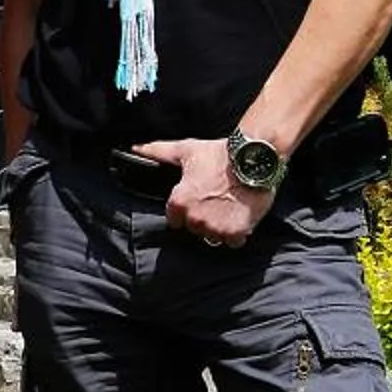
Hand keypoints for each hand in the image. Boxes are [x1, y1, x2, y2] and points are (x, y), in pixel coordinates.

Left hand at [134, 137, 275, 249]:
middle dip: (203, 218)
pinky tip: (240, 216)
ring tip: (229, 207)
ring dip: (220, 227)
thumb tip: (136, 149)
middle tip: (216, 200)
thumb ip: (158, 152)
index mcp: (179, 202)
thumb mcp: (186, 150)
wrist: (255, 158)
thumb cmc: (219, 153)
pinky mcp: (235, 233)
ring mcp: (215, 228)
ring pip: (213, 236)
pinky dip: (237, 233)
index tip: (198, 200)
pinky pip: (233, 242)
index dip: (186, 210)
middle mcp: (194, 219)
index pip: (175, 219)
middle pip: (195, 228)